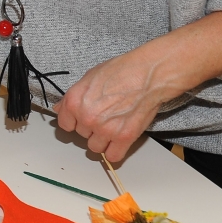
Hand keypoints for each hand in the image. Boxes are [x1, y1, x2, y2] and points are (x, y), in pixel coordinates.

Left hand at [54, 10, 221, 162]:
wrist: (160, 67)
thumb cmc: (129, 66)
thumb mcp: (94, 73)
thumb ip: (78, 94)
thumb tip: (64, 110)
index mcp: (77, 96)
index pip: (61, 121)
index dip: (71, 119)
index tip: (79, 116)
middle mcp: (87, 113)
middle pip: (80, 136)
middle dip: (90, 127)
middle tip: (105, 114)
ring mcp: (106, 127)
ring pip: (95, 147)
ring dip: (105, 138)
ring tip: (117, 120)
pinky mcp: (127, 137)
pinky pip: (113, 156)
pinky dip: (119, 150)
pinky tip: (125, 135)